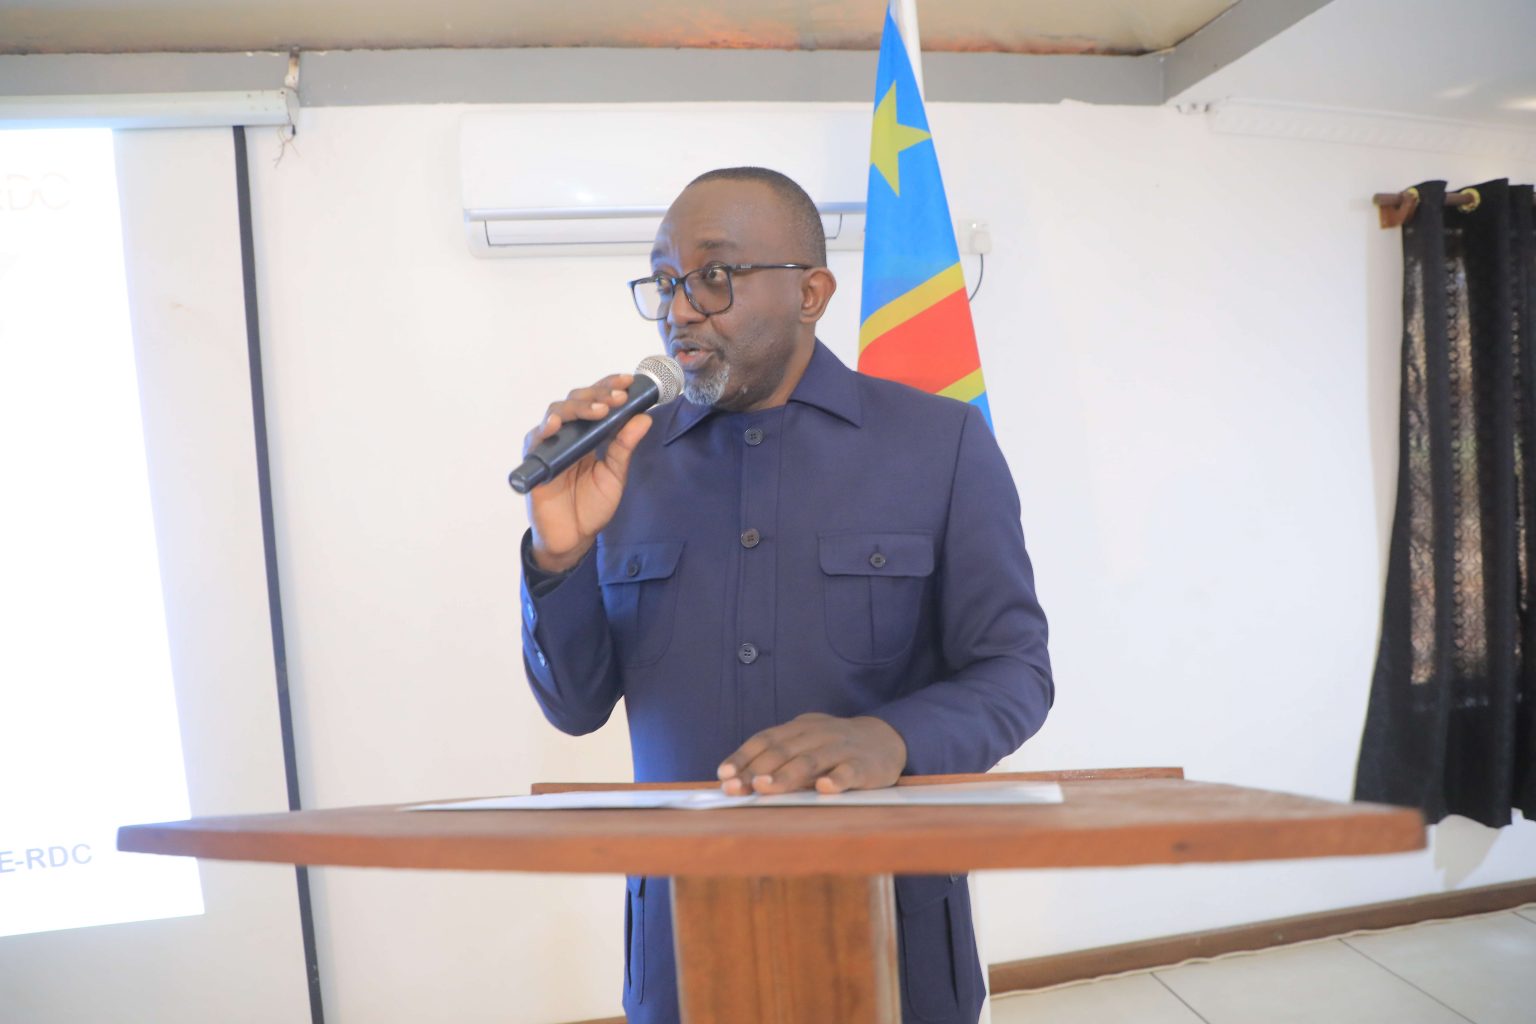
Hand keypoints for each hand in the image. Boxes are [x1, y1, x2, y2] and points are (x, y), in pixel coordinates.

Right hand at [524, 374, 653, 572]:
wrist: (573, 537)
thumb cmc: (591, 505)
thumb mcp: (615, 475)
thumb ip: (625, 447)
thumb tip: (644, 417)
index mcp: (588, 433)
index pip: (596, 400)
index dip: (609, 386)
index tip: (629, 381)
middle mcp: (567, 433)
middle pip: (576, 400)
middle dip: (598, 394)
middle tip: (618, 397)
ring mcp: (550, 444)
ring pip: (557, 411)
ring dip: (579, 407)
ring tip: (599, 410)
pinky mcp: (535, 461)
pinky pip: (535, 439)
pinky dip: (544, 429)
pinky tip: (555, 424)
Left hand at [716, 713, 907, 794]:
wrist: (885, 739)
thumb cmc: (834, 748)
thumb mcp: (806, 744)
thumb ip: (778, 759)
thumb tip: (740, 782)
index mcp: (799, 728)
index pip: (765, 740)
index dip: (743, 756)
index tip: (723, 774)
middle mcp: (817, 735)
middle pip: (783, 751)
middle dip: (757, 770)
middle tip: (738, 787)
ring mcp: (840, 748)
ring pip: (810, 761)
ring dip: (786, 775)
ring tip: (766, 788)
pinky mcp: (863, 765)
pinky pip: (848, 772)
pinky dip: (836, 779)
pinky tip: (824, 788)